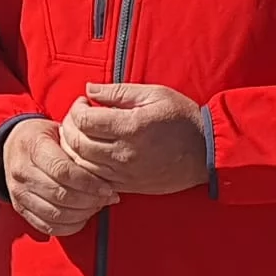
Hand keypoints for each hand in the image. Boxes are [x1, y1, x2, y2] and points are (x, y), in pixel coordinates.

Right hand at [3, 118, 117, 235]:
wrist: (13, 145)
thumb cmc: (41, 138)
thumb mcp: (59, 131)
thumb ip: (79, 148)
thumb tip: (108, 166)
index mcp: (32, 147)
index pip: (63, 171)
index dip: (89, 183)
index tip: (107, 188)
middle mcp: (22, 172)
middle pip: (60, 194)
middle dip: (90, 200)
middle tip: (107, 198)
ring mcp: (18, 192)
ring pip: (55, 214)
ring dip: (82, 214)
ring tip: (97, 206)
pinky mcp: (20, 208)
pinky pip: (48, 226)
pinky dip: (69, 226)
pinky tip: (82, 216)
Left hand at [63, 83, 209, 195]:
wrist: (206, 153)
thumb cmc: (182, 118)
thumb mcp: (154, 94)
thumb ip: (118, 92)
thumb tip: (89, 89)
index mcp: (130, 127)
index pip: (84, 120)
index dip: (76, 109)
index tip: (83, 103)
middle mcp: (123, 153)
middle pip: (77, 143)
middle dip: (69, 127)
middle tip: (77, 117)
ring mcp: (124, 173)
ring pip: (81, 164)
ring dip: (73, 148)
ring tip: (80, 134)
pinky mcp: (127, 186)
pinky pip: (94, 179)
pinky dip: (84, 167)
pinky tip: (88, 154)